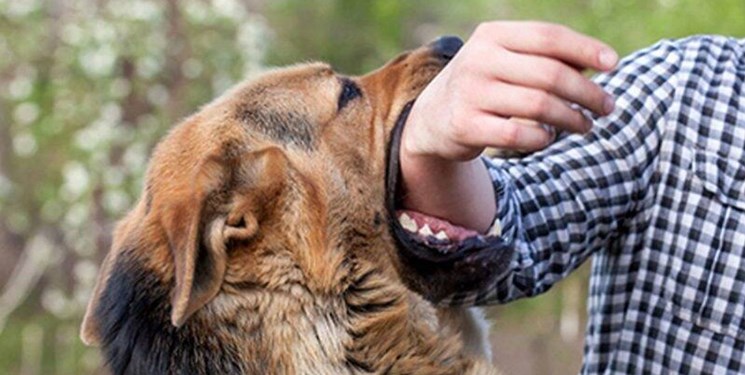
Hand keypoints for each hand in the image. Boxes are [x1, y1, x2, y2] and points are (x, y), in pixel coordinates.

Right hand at [400, 22, 617, 231]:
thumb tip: (602, 62)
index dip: (586, 49)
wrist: (432, 118)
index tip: (614, 65)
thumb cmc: (485, 85)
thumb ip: (546, 57)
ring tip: (585, 126)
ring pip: (539, 106)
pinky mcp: (466, 126)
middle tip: (607, 107)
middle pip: (550, 74)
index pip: (548, 37)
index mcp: (492, 36)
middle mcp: (478, 60)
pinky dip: (542, 138)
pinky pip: (520, 134)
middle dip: (587, 92)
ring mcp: (470, 93)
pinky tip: (549, 138)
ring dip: (572, 119)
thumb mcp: (507, 60)